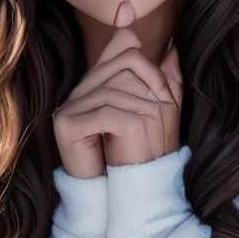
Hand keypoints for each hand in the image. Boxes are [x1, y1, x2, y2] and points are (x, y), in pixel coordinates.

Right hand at [53, 2, 181, 177]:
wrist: (117, 190)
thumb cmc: (135, 153)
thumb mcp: (153, 111)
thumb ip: (160, 79)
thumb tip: (172, 47)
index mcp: (97, 84)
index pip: (122, 50)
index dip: (147, 61)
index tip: (164, 86)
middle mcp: (80, 90)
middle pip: (121, 65)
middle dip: (150, 83)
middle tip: (165, 104)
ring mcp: (70, 106)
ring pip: (114, 88)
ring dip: (142, 104)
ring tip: (155, 120)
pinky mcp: (66, 125)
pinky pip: (103, 112)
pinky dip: (126, 120)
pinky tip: (138, 131)